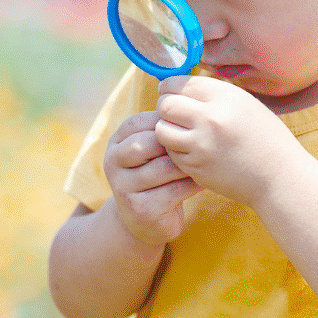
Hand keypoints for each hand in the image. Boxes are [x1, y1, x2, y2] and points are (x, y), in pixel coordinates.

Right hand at [105, 111, 202, 244]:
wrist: (144, 221)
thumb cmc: (156, 175)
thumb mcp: (151, 150)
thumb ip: (161, 129)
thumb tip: (187, 96)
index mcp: (115, 143)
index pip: (139, 122)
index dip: (167, 122)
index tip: (188, 127)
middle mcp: (113, 163)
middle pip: (147, 143)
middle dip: (175, 144)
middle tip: (199, 145)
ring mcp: (124, 188)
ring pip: (164, 167)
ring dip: (188, 164)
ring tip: (205, 162)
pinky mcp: (141, 210)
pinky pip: (174, 190)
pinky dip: (193, 184)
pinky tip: (203, 180)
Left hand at [155, 75, 302, 206]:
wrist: (280, 178)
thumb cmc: (265, 139)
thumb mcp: (245, 104)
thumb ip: (213, 94)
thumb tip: (180, 86)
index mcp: (226, 97)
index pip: (180, 83)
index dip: (169, 87)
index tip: (169, 92)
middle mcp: (211, 118)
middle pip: (165, 104)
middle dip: (165, 107)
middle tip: (172, 113)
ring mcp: (202, 145)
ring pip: (161, 129)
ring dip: (166, 129)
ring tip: (180, 131)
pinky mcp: (196, 167)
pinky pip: (171, 153)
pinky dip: (175, 150)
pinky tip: (191, 150)